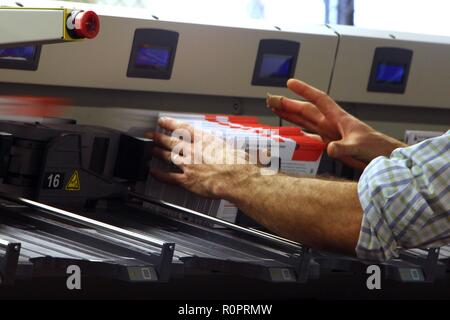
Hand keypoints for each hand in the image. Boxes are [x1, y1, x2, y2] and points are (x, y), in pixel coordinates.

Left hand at [146, 117, 258, 198]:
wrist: (236, 179)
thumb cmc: (239, 165)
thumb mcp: (233, 148)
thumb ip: (225, 148)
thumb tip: (230, 150)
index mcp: (205, 140)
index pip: (183, 128)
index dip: (171, 123)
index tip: (163, 121)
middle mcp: (194, 150)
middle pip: (172, 141)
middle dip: (159, 137)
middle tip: (152, 134)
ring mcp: (189, 164)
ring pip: (168, 156)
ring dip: (157, 152)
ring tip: (151, 150)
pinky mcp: (187, 180)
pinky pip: (169, 177)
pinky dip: (159, 175)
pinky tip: (153, 172)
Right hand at [267, 79, 405, 169]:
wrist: (385, 158)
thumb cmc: (377, 148)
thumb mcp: (360, 147)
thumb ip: (344, 147)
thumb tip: (330, 148)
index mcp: (340, 119)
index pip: (319, 100)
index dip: (305, 90)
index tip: (290, 83)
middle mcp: (332, 124)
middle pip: (306, 110)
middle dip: (289, 104)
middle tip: (271, 99)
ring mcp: (331, 133)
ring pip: (306, 120)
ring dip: (291, 114)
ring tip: (276, 108)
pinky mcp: (331, 143)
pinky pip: (311, 134)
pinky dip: (300, 130)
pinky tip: (293, 129)